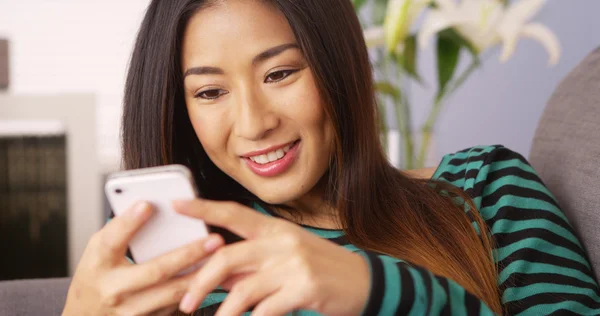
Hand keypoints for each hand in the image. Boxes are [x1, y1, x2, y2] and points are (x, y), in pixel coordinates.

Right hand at [62, 202, 224, 315]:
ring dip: (200, 275)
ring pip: (172, 293)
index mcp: (97, 263)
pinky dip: (195, 291)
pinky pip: (175, 307)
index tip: (148, 204)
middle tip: (214, 239)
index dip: (129, 222)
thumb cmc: (97, 276)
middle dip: (188, 254)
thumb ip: (120, 230)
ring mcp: (129, 311)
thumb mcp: (99, 251)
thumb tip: (150, 204)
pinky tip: (212, 277)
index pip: (111, 240)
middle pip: (156, 270)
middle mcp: (112, 289)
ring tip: (221, 257)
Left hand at [173, 199, 369, 315]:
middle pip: (227, 256)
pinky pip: (266, 309)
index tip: (177, 204)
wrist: (363, 281)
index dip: (203, 208)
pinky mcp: (305, 288)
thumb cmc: (319, 267)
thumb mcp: (286, 256)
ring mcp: (294, 265)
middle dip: (200, 280)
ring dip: (224, 311)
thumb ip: (252, 263)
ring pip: (243, 289)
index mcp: (275, 229)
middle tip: (184, 301)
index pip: (233, 213)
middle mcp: (282, 242)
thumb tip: (215, 275)